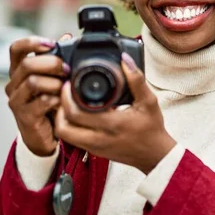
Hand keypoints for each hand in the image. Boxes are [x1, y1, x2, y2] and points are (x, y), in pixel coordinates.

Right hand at [5, 33, 71, 156]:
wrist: (45, 135)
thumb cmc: (49, 103)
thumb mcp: (54, 78)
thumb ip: (58, 58)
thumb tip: (66, 37)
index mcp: (20, 70)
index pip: (16, 48)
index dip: (32, 42)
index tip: (51, 44)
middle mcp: (14, 83)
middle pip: (27, 64)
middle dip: (52, 64)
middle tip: (66, 70)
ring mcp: (17, 100)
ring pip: (33, 82)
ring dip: (54, 83)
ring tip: (64, 88)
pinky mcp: (25, 116)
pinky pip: (41, 101)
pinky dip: (56, 99)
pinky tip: (62, 102)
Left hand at [54, 52, 175, 173]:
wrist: (154, 154)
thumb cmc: (152, 128)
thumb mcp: (148, 101)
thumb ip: (137, 79)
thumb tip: (125, 60)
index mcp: (113, 124)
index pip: (77, 113)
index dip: (67, 96)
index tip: (69, 83)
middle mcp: (100, 138)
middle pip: (64, 125)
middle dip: (60, 104)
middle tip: (65, 90)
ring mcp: (94, 147)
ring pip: (64, 134)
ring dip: (61, 117)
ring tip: (68, 103)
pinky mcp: (93, 151)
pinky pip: (70, 139)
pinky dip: (67, 125)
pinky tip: (75, 114)